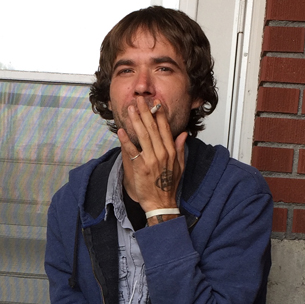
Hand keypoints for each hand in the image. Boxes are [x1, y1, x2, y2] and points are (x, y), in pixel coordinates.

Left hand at [118, 98, 187, 218]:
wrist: (161, 203)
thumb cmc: (169, 187)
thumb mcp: (180, 167)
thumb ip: (180, 148)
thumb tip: (183, 134)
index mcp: (171, 152)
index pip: (165, 128)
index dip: (159, 114)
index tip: (155, 102)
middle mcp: (162, 153)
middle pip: (153, 128)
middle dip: (146, 112)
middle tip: (140, 100)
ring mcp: (151, 160)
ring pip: (143, 136)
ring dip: (136, 121)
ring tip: (130, 109)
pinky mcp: (141, 167)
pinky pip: (132, 151)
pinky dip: (126, 141)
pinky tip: (121, 131)